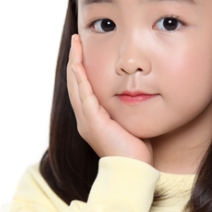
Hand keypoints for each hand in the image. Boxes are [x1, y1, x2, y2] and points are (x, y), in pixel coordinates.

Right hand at [67, 34, 152, 164]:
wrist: (133, 170)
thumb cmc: (135, 151)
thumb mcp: (129, 123)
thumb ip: (127, 109)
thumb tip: (137, 94)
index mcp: (92, 120)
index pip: (83, 88)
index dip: (82, 68)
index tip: (83, 50)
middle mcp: (85, 119)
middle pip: (75, 83)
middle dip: (75, 60)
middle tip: (76, 40)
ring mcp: (86, 121)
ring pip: (76, 86)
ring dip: (75, 63)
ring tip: (76, 44)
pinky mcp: (93, 123)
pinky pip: (84, 96)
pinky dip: (80, 79)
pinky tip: (78, 64)